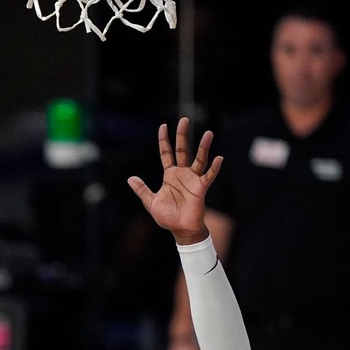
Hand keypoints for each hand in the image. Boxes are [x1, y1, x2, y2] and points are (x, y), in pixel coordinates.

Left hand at [127, 117, 222, 245]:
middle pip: (182, 150)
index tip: (163, 126)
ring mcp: (193, 179)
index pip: (166, 153)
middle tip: (184, 120)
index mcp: (169, 175)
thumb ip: (142, 190)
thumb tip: (130, 178)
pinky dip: (214, 167)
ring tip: (209, 133)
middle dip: (182, 135)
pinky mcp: (201, 188)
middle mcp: (182, 174)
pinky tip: (219, 157)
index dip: (164, 140)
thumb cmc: (167, 216)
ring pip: (199, 159)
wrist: (180, 229)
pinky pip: (209, 175)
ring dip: (204, 146)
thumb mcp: (150, 202)